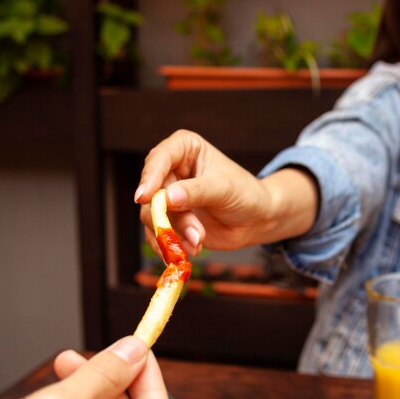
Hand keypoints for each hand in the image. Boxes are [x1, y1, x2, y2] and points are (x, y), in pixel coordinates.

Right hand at [135, 129, 317, 255]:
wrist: (256, 220)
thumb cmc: (244, 194)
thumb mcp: (224, 189)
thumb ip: (196, 192)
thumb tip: (167, 198)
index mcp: (184, 148)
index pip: (160, 158)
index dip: (150, 178)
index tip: (143, 198)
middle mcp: (171, 169)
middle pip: (152, 192)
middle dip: (170, 216)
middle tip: (194, 232)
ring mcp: (168, 195)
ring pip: (153, 216)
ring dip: (174, 233)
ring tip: (199, 241)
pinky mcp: (169, 219)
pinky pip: (157, 233)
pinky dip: (171, 245)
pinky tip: (192, 249)